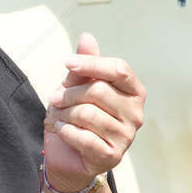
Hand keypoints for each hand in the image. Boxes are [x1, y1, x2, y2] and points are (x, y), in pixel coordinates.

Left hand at [43, 32, 144, 191]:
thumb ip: (84, 65)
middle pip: (99, 91)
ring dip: (64, 114)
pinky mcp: (113, 156)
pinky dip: (65, 132)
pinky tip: (63, 131)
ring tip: (60, 117)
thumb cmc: (75, 116)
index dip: (92, 63)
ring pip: (88, 114)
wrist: (67, 155)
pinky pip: (83, 137)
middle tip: (55, 100)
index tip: (68, 64)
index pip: (119, 69)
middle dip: (69, 94)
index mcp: (133, 91)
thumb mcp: (75, 87)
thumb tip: (87, 36)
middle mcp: (136, 113)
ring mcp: (127, 136)